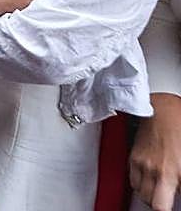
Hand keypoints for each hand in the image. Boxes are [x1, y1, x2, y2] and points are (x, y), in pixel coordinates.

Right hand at [132, 93, 180, 210]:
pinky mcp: (133, 157)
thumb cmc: (179, 126)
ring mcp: (142, 164)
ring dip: (150, 195)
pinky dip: (140, 183)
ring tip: (161, 189)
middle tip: (168, 200)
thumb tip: (180, 191)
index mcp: (173, 172)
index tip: (173, 205)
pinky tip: (150, 179)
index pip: (164, 206)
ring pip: (141, 193)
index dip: (169, 208)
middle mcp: (156, 170)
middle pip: (152, 204)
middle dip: (160, 204)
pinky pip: (133, 180)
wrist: (162, 108)